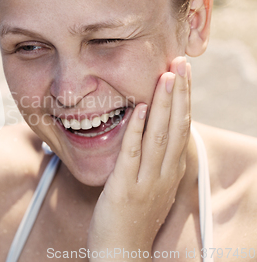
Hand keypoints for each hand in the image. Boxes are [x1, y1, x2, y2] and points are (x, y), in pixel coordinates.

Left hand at [88, 56, 190, 257]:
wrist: (121, 255)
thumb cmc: (132, 219)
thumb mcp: (151, 188)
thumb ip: (154, 162)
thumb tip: (152, 134)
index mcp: (170, 172)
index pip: (182, 129)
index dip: (184, 101)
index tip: (183, 74)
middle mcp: (163, 174)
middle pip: (176, 127)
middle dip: (180, 94)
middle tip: (181, 63)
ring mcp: (146, 182)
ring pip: (159, 137)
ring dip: (164, 105)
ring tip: (167, 76)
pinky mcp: (124, 189)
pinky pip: (132, 156)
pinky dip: (137, 131)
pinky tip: (140, 109)